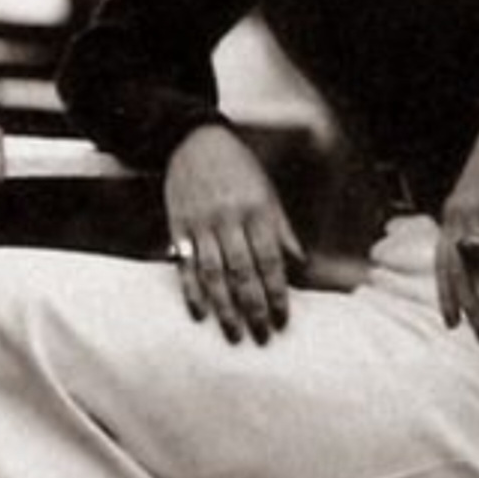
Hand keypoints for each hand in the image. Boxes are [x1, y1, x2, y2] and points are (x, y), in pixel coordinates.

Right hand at [165, 125, 303, 344]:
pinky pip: (185, 263)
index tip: (284, 318)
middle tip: (262, 337)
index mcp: (255, 210)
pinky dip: (191, 289)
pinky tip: (199, 312)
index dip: (277, 292)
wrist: (193, 140)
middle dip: (253, 307)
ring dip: (224, 307)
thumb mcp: (267, 192)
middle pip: (242, 271)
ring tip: (233, 333)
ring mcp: (200, 224)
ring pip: (213, 273)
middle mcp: (228, 219)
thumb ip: (281, 229)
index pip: (270, 259)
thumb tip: (301, 264)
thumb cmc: (238, 168)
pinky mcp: (177, 226)